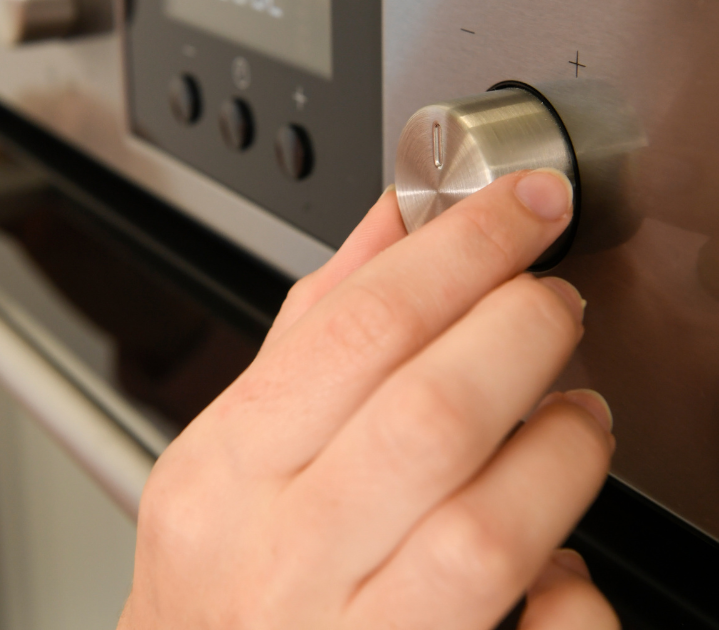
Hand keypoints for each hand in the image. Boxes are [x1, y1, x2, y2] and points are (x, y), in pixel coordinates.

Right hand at [120, 169, 617, 629]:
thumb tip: (398, 221)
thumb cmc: (221, 567)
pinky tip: (558, 554)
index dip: (462, 250)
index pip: (358, 327)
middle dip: (521, 329)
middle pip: (431, 415)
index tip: (523, 207)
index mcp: (226, 470)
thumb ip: (317, 328)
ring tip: (573, 416)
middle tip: (552, 301)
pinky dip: (572, 587)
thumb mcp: (236, 441)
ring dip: (560, 448)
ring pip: (487, 531)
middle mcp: (279, 556)